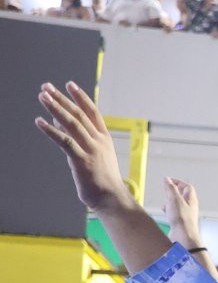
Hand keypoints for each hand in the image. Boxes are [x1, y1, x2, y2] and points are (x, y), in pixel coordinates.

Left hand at [36, 81, 136, 214]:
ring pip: (72, 124)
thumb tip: (58, 121)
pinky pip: (65, 142)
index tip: (69, 84)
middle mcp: (99, 141)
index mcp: (104, 138)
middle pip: (79, 114)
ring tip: (42, 97)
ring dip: (56, 109)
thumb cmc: (101, 179)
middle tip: (47, 87)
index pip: (92, 112)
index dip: (81, 97)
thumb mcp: (92, 154)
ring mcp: (91, 150)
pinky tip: (40, 121)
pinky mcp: (82, 161)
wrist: (112, 198)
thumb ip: (77, 138)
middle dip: (62, 99)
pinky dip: (51, 130)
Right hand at [162, 177, 201, 246]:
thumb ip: (170, 188)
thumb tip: (167, 179)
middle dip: (174, 190)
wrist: (183, 236)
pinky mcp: (180, 221)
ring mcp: (185, 214)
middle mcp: (190, 206)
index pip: (187, 186)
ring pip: (178, 203)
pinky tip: (165, 210)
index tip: (168, 180)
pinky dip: (169, 209)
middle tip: (167, 188)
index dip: (178, 182)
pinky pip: (175, 212)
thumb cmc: (182, 219)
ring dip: (171, 200)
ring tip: (165, 199)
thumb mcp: (174, 199)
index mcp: (191, 199)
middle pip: (183, 195)